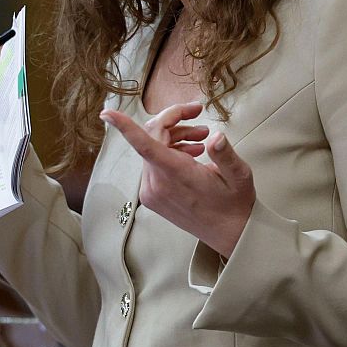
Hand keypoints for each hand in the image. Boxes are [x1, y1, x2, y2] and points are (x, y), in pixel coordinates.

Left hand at [100, 102, 253, 257]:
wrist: (229, 233)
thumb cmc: (234, 204)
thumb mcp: (239, 176)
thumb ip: (226, 154)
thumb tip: (216, 137)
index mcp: (176, 175)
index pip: (144, 145)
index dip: (124, 127)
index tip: (107, 113)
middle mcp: (157, 184)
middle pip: (153, 137)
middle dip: (174, 121)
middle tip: (197, 114)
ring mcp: (151, 192)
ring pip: (153, 149)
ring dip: (174, 137)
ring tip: (201, 139)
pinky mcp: (152, 196)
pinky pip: (153, 164)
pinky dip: (169, 152)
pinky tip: (191, 153)